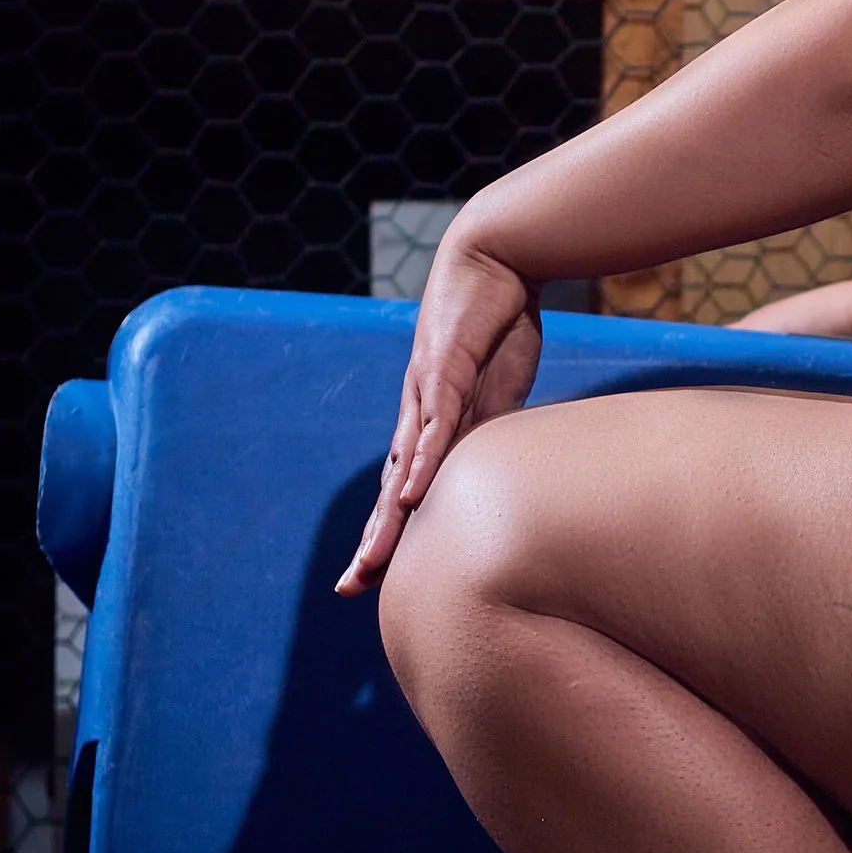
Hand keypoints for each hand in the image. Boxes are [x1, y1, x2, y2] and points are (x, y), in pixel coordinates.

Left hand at [335, 226, 543, 594]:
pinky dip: (422, 462)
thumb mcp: (500, 393)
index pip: (406, 491)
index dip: (390, 534)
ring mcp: (427, 396)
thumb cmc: (496, 325)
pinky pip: (433, 427)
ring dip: (388, 517)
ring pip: (403, 468)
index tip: (372, 579)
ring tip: (372, 559)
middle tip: (351, 588)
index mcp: (431, 425)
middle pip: (391, 492)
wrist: (492, 263)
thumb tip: (498, 471)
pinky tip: (412, 494)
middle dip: (373, 542)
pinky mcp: (446, 372)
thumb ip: (491, 431)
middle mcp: (418, 417)